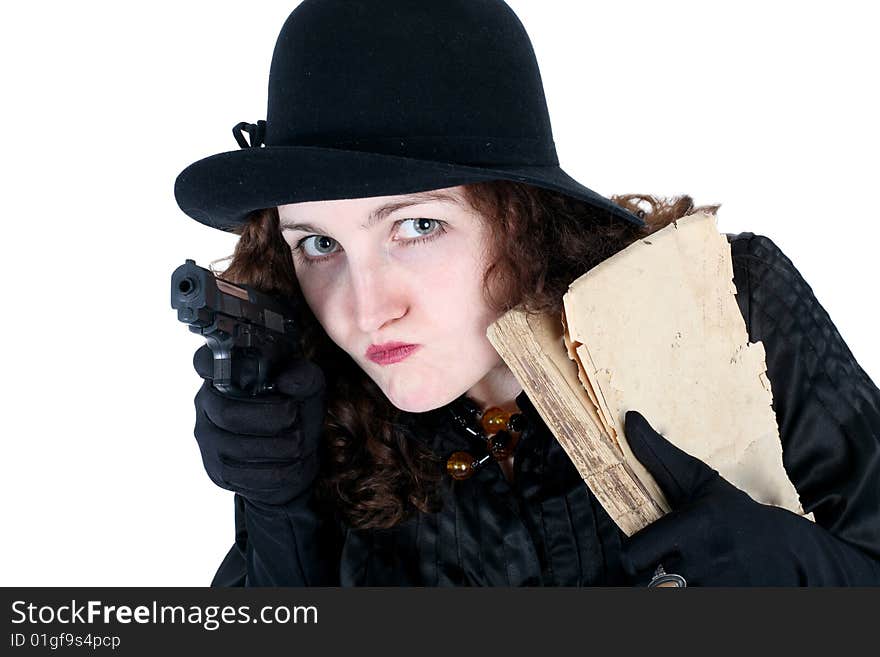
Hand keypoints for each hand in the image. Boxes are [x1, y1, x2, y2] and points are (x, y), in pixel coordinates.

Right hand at [192, 344, 325, 504]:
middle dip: (269, 418)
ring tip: (299, 442)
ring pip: (237, 447)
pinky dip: (278, 470)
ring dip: (278, 447)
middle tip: (294, 418)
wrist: (296, 454)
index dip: (214, 364)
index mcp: (225, 375)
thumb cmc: (295, 411)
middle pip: (227, 413)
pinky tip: (292, 462)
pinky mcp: (218, 471)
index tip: (241, 374)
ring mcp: (209, 440)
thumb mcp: (308, 388)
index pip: (204, 361)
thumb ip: (303, 376)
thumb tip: (286, 381)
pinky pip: (245, 475)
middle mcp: (208, 405)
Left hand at [620, 410, 853, 585]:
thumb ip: (658, 455)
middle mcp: (706, 561)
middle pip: (649, 584)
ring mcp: (718, 588)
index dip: (631, 557)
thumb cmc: (734, 513)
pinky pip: (690, 604)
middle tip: (658, 569)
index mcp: (695, 525)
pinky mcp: (728, 602)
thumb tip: (628, 420)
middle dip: (648, 579)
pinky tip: (697, 585)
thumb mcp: (699, 481)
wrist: (791, 553)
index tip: (639, 554)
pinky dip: (688, 595)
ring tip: (679, 577)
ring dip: (669, 589)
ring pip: (668, 595)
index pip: (635, 555)